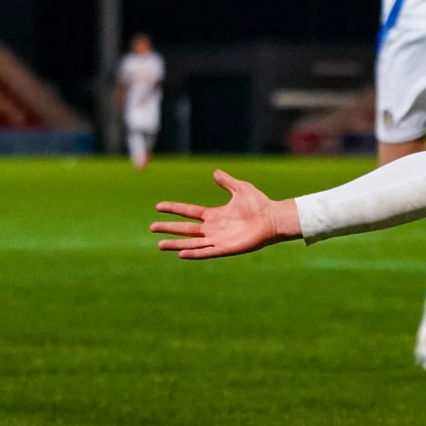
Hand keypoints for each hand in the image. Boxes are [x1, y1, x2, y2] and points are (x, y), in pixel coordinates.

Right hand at [151, 169, 301, 258]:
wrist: (273, 218)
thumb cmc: (260, 204)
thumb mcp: (240, 189)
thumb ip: (227, 182)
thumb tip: (215, 172)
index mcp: (214, 215)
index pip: (189, 212)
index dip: (174, 209)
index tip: (158, 206)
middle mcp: (213, 228)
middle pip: (185, 229)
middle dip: (169, 228)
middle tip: (152, 227)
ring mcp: (218, 239)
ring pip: (192, 243)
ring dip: (176, 244)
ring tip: (159, 245)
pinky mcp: (225, 248)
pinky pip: (206, 252)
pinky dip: (194, 253)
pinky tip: (180, 254)